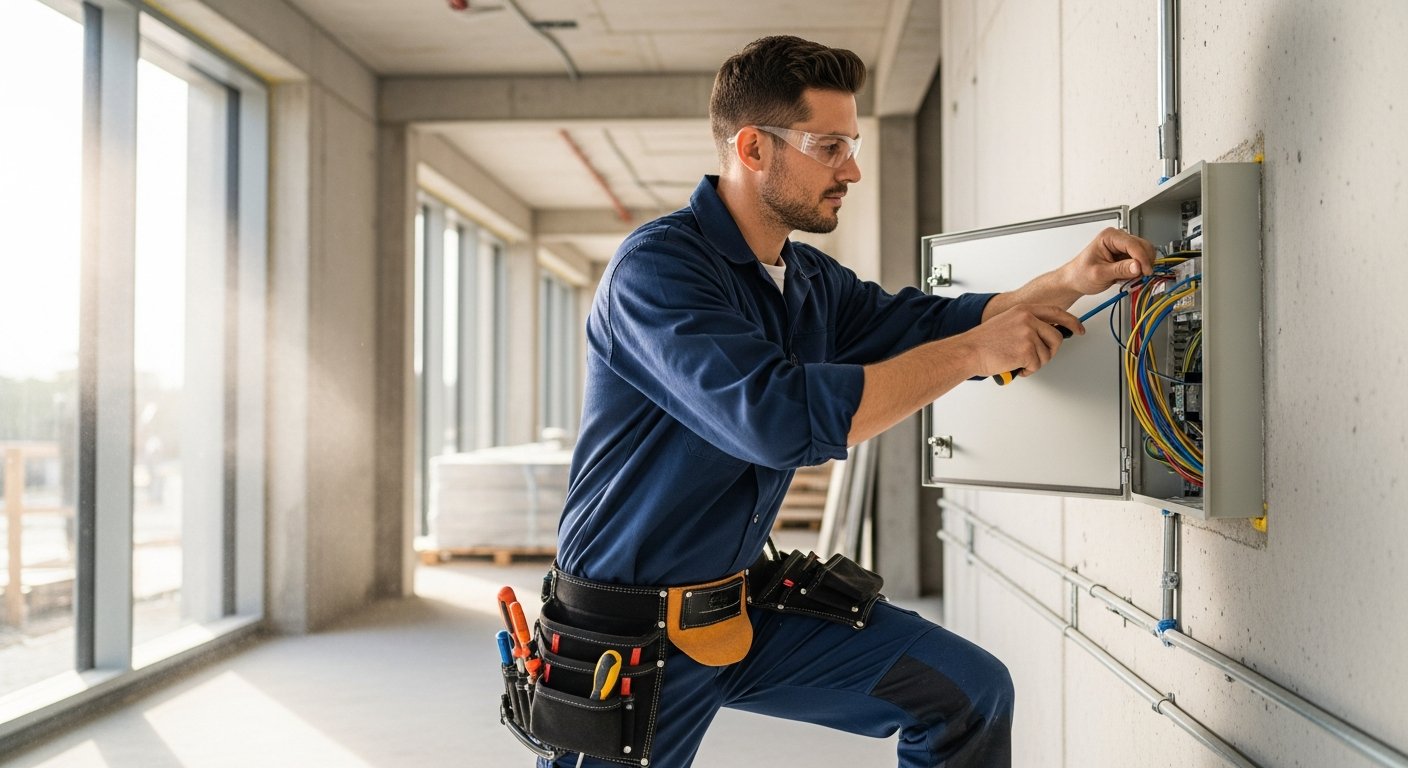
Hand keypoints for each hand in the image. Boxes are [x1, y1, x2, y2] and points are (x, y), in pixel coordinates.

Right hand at [959, 304, 1084, 377]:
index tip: (1079, 329)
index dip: (1072, 322)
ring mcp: (1028, 333)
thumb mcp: (1008, 322)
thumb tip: (1047, 334)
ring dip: (1035, 363)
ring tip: (1018, 361)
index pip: (1057, 313)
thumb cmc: (984, 341)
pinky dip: (1027, 370)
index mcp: (1024, 310)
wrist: (969, 351)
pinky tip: (1015, 365)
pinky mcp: (1026, 349)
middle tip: (1036, 357)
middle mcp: (1028, 318)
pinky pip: (1037, 364)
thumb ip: (1028, 323)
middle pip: (1056, 337)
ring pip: (1047, 354)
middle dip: (1050, 351)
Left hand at [1061, 227, 1156, 295]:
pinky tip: (1128, 277)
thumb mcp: (1099, 274)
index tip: (1145, 271)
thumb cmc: (1080, 274)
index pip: (1133, 244)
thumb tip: (1137, 266)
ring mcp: (1123, 247)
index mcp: (1109, 237)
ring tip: (1130, 278)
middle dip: (1144, 263)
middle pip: (1143, 246)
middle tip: (1140, 277)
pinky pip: (1141, 262)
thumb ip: (1119, 270)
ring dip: (1142, 268)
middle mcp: (1118, 238)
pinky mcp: (1126, 256)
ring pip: (1145, 254)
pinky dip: (1139, 271)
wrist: (1075, 280)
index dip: (1142, 258)